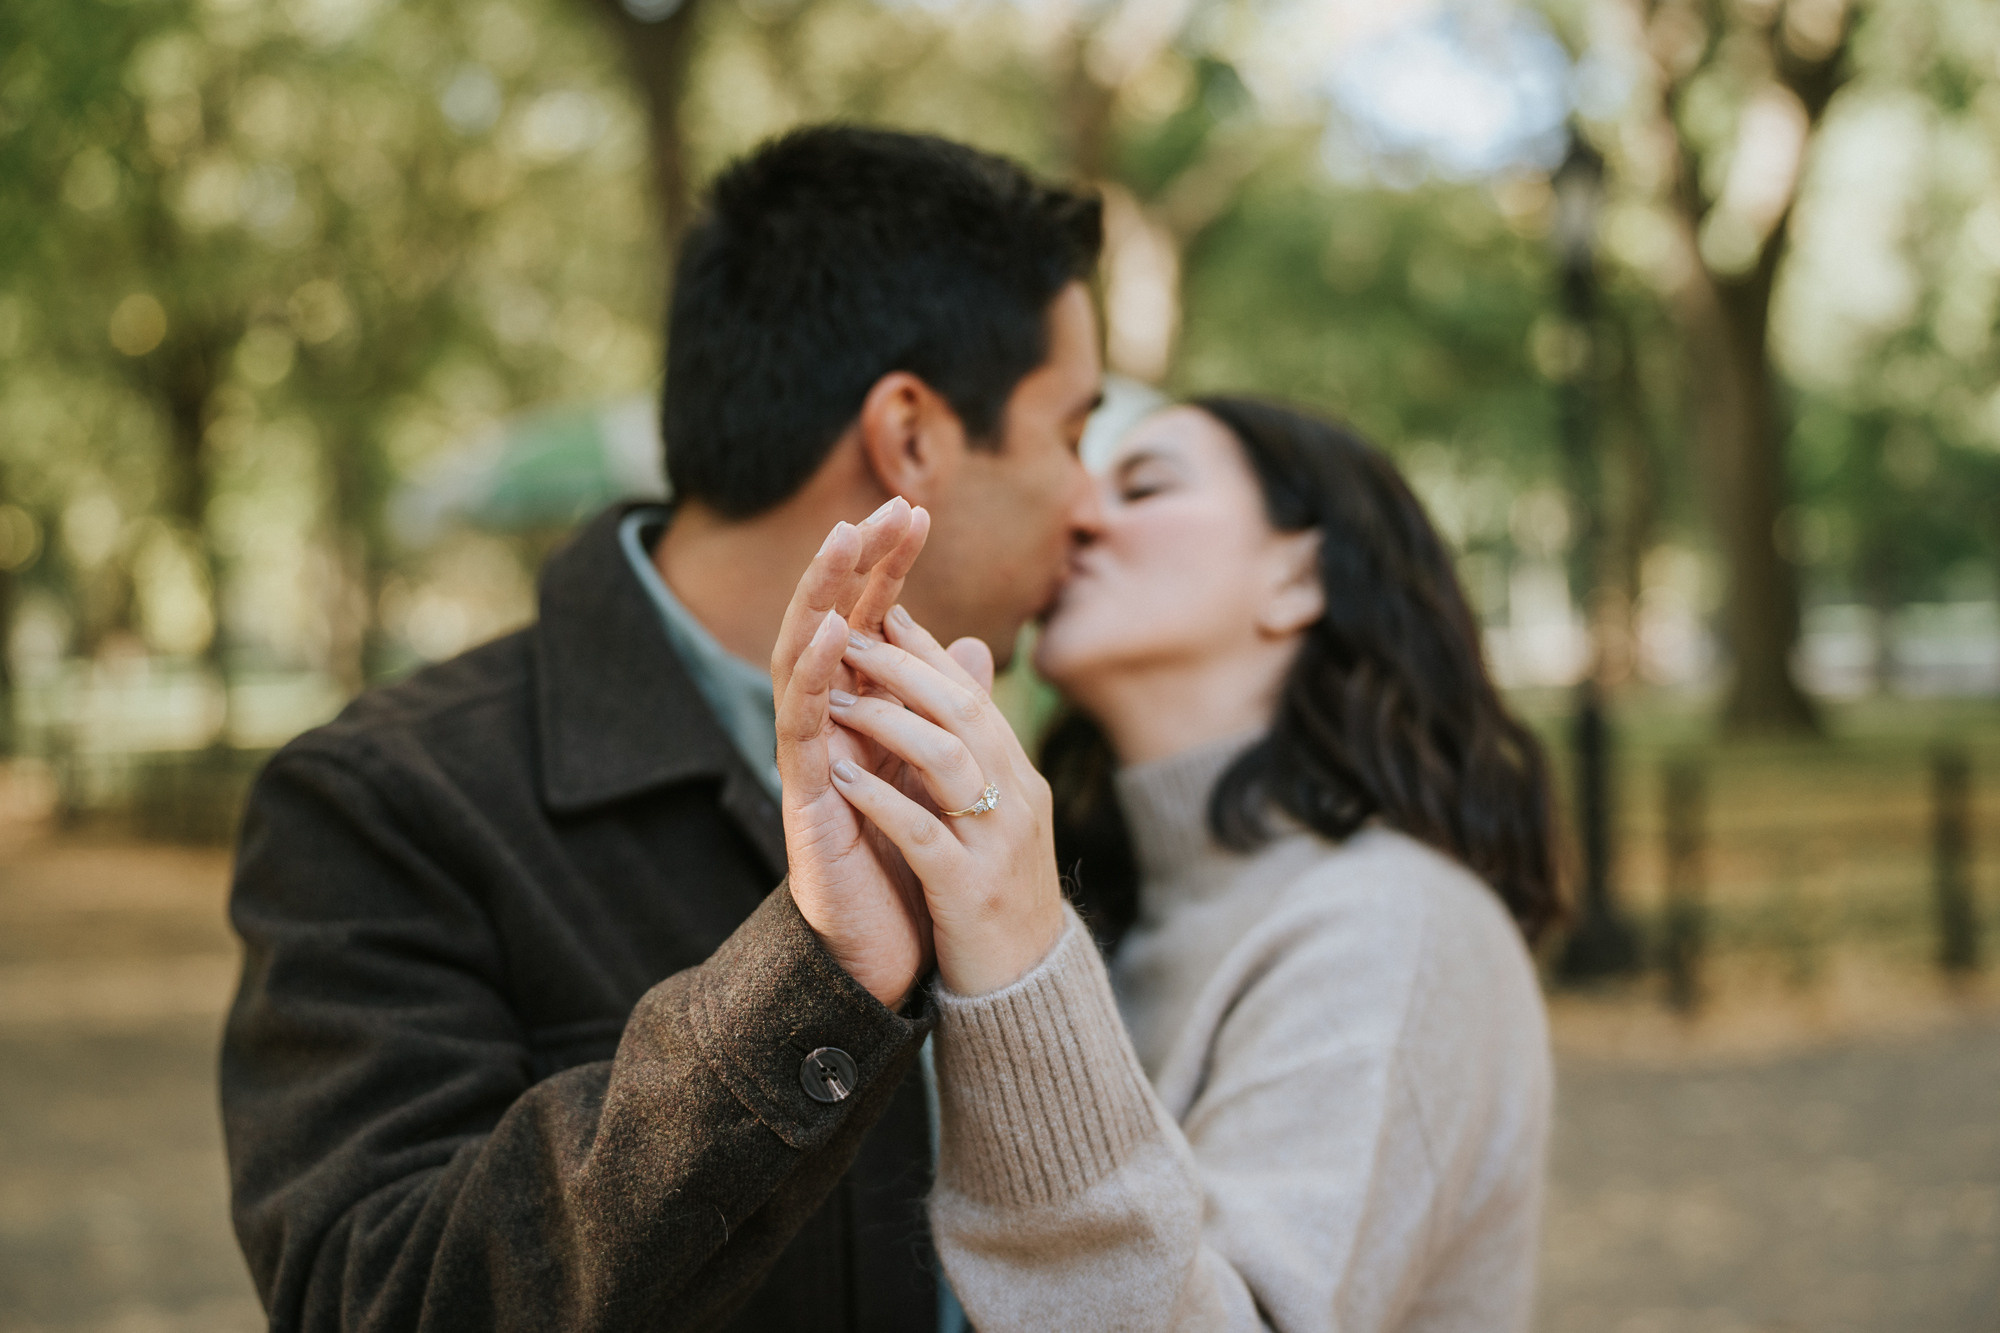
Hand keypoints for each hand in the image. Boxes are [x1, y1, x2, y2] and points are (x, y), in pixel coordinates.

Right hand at [773, 500, 933, 1009]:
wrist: (892, 950)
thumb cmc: (908, 861)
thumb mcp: (940, 770)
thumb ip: (949, 708)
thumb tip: (976, 645)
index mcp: (863, 713)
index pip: (870, 623)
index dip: (887, 567)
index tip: (914, 509)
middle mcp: (830, 724)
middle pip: (830, 625)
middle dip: (850, 565)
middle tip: (879, 508)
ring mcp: (813, 755)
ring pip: (802, 660)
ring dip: (821, 599)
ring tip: (842, 545)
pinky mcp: (806, 794)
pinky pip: (800, 724)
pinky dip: (812, 674)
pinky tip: (830, 634)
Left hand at [823, 605, 1065, 996]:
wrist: (1026, 988)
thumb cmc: (999, 896)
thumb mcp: (996, 815)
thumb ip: (975, 747)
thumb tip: (963, 665)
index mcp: (1018, 777)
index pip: (972, 696)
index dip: (925, 651)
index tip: (878, 611)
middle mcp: (1016, 799)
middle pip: (961, 711)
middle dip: (901, 669)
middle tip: (847, 638)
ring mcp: (996, 845)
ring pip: (947, 759)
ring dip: (888, 722)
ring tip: (835, 701)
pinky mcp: (969, 891)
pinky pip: (923, 833)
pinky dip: (881, 800)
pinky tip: (841, 778)